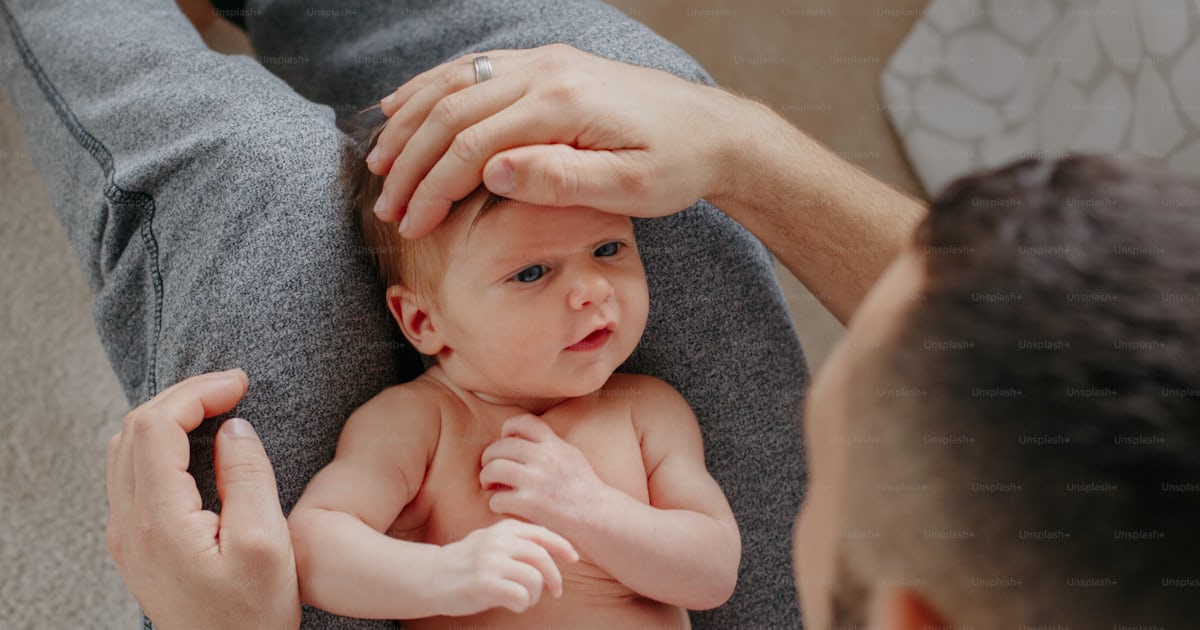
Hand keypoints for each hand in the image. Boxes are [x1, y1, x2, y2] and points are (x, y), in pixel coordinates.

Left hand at [105, 369, 299, 629]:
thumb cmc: (252, 618)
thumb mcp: (268, 545)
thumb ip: (248, 478)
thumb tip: (234, 428)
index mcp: (159, 521)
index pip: (157, 426)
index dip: (197, 392)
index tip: (240, 383)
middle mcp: (130, 525)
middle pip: (134, 429)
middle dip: (183, 395)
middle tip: (232, 387)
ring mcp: (127, 535)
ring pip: (127, 448)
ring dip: (168, 416)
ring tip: (216, 407)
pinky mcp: (136, 543)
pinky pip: (131, 472)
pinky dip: (161, 442)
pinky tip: (196, 444)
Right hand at [369, 44, 742, 237]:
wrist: (714, 131)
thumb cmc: (677, 166)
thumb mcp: (630, 188)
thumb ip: (560, 180)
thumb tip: (490, 172)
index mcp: (564, 104)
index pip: (475, 144)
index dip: (434, 187)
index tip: (410, 224)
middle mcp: (548, 71)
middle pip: (454, 110)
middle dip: (412, 160)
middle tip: (385, 205)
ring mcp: (547, 61)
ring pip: (457, 83)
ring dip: (412, 120)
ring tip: (379, 161)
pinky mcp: (549, 64)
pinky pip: (477, 69)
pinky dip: (435, 88)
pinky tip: (406, 107)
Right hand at [433, 518, 578, 614]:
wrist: (430, 577)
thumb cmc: (464, 562)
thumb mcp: (489, 540)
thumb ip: (514, 539)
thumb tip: (549, 548)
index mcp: (502, 530)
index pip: (541, 533)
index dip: (562, 545)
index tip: (573, 557)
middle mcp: (498, 542)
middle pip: (542, 557)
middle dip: (554, 577)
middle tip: (556, 590)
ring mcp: (491, 562)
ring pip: (535, 578)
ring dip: (535, 594)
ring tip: (524, 598)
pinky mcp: (485, 584)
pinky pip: (521, 595)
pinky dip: (523, 603)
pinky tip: (513, 604)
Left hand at [480, 414, 605, 529]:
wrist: (598, 517)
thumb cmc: (584, 489)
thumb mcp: (572, 456)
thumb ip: (550, 445)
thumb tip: (523, 437)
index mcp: (553, 444)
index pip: (522, 422)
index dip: (508, 429)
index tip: (505, 442)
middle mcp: (543, 458)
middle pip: (500, 447)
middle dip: (489, 458)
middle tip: (490, 470)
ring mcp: (536, 481)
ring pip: (493, 469)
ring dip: (486, 478)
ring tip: (490, 486)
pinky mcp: (530, 504)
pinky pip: (497, 499)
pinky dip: (495, 504)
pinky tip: (503, 506)